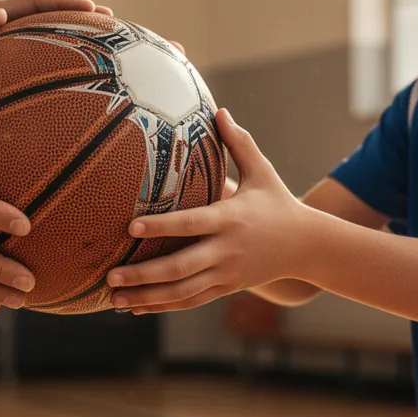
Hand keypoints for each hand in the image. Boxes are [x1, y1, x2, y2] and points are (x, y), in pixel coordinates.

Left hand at [107, 109, 310, 313]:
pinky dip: (162, 306)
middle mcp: (226, 250)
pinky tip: (136, 307)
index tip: (131, 226)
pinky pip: (190, 301)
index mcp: (230, 219)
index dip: (161, 226)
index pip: (190, 224)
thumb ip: (239, 142)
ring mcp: (225, 274)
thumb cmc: (278, 202)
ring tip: (114, 297)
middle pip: (180, 267)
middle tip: (110, 274)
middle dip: (143, 273)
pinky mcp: (225, 288)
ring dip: (146, 296)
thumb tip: (219, 110)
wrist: (307, 246)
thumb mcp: (263, 171)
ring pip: (182, 291)